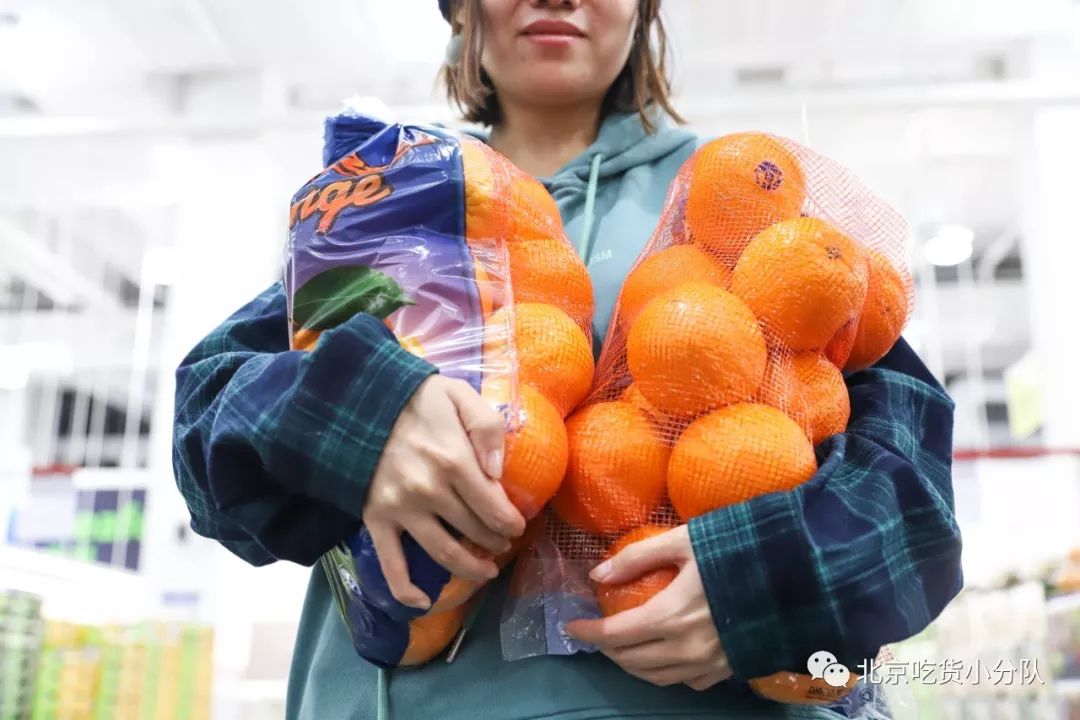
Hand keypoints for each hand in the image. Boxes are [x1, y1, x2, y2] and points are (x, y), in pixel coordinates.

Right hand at [363, 376, 525, 608]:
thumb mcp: (459, 395)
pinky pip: (391, 564)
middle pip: (474, 531)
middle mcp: (428, 491)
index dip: (511, 522)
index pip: (493, 506)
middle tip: (503, 541)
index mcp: (453, 460)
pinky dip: (406, 590)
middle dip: (495, 541)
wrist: (358, 401)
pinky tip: (424, 602)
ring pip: (443, 553)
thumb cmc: (416, 398)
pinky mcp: (376, 520)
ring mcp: (400, 509)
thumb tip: (498, 473)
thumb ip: (488, 427)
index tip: (517, 525)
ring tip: (486, 570)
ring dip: (470, 568)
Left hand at [565, 525, 731, 690]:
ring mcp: (708, 664)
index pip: (615, 634)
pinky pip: (685, 681)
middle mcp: (686, 648)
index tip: (571, 625)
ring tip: (620, 645)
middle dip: (606, 649)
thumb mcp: (683, 541)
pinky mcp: (727, 669)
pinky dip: (664, 672)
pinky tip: (662, 655)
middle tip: (595, 631)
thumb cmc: (736, 549)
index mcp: (670, 616)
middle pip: (630, 660)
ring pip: (655, 677)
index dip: (588, 632)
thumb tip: (596, 574)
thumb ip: (636, 557)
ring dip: (630, 664)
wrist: (797, 574)